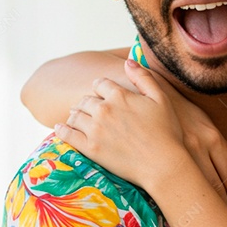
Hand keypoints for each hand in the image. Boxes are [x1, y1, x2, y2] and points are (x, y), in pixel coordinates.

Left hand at [56, 61, 188, 190]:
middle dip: (88, 103)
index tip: (102, 95)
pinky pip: (67, 134)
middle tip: (89, 109)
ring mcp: (95, 129)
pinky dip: (62, 130)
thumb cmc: (166, 132)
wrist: (162, 165)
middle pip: (85, 100)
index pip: (100, 84)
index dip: (101, 88)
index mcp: (119, 95)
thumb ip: (143, 77)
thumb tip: (128, 61)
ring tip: (76, 118)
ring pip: (75, 115)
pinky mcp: (90, 148)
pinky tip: (60, 128)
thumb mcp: (160, 99)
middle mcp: (104, 109)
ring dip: (75, 115)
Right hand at [148, 67, 226, 218]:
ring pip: (195, 185)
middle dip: (224, 207)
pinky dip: (179, 197)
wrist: (142, 93)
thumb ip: (221, 146)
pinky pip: (170, 181)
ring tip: (211, 226)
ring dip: (204, 206)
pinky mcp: (158, 155)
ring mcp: (178, 152)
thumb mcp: (202, 121)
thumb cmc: (175, 108)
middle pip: (215, 184)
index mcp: (212, 137)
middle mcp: (199, 145)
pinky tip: (181, 210)